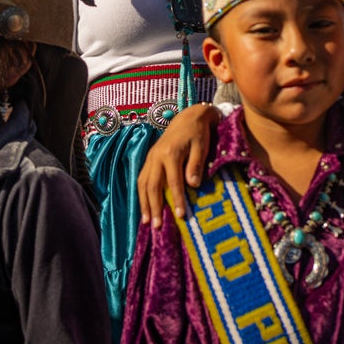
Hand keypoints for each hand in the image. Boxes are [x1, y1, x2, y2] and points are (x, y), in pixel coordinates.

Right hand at [137, 103, 219, 229]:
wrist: (188, 117)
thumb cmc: (197, 133)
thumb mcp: (201, 146)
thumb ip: (195, 165)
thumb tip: (193, 186)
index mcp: (170, 153)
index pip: (173, 182)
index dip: (176, 200)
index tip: (180, 216)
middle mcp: (156, 157)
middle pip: (152, 186)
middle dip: (154, 207)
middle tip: (156, 226)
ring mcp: (150, 158)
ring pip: (143, 184)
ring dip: (144, 204)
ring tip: (146, 222)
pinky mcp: (149, 159)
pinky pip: (142, 179)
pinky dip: (142, 194)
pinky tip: (144, 207)